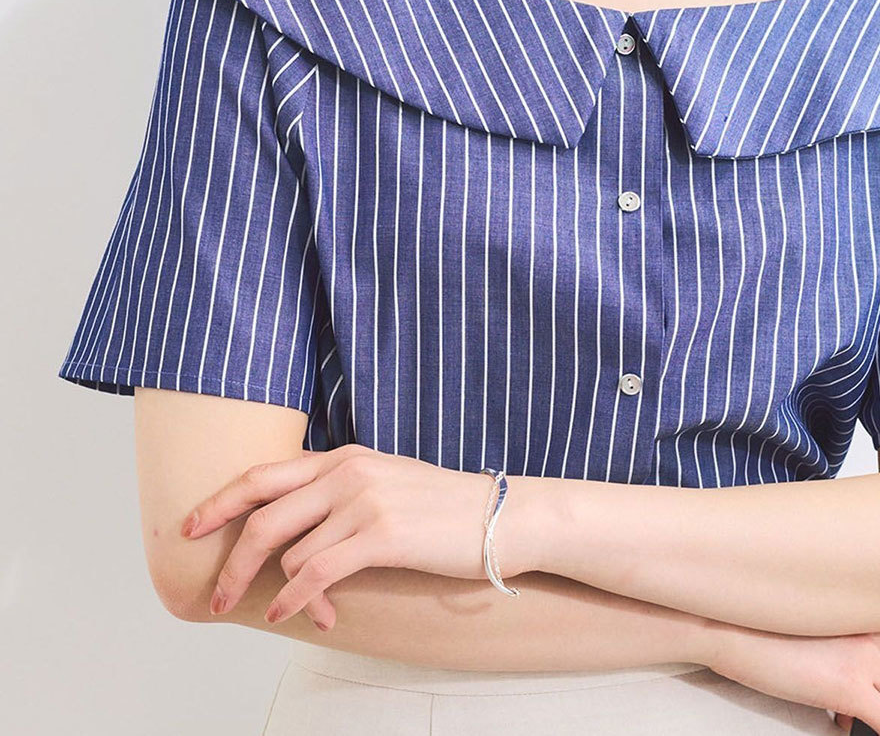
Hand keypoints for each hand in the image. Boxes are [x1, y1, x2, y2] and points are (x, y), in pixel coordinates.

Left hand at [180, 445, 500, 629]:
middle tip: (217, 595)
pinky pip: (317, 573)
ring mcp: (363, 501)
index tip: (190, 525)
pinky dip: (297, 599)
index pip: (264, 475)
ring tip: (285, 610)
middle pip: (264, 517)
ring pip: (291, 553)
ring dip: (281, 590)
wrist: (497, 515)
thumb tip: (295, 525)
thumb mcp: (385, 481)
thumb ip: (339, 490)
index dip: (220, 501)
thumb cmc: (442, 506)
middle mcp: (348, 472)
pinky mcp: (380, 535)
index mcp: (344, 457)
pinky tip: (296, 614)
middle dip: (231, 560)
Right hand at [699, 620, 879, 735]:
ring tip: (861, 708)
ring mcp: (865, 656)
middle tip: (877, 699)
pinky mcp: (849, 686)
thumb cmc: (765, 619)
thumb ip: (858, 626)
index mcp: (869, 604)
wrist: (728, 624)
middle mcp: (874, 626)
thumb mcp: (821, 612)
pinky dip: (878, 729)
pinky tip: (850, 716)